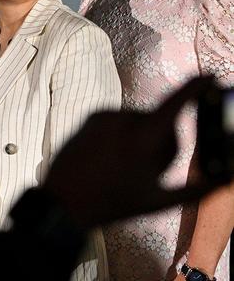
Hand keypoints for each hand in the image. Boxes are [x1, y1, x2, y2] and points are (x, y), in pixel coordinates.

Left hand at [44, 76, 218, 228]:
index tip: (210, 76)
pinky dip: (122, 135)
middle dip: (165, 143)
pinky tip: (109, 157)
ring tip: (123, 167)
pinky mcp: (92, 115)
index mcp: (144, 137)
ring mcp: (105, 115)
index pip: (177, 102)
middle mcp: (125, 119)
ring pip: (141, 122)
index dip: (197, 87)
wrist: (62, 201)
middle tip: (147, 171)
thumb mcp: (157, 202)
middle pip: (163, 123)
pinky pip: (120, 121)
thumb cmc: (112, 204)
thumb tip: (226, 180)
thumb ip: (197, 190)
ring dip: (142, 139)